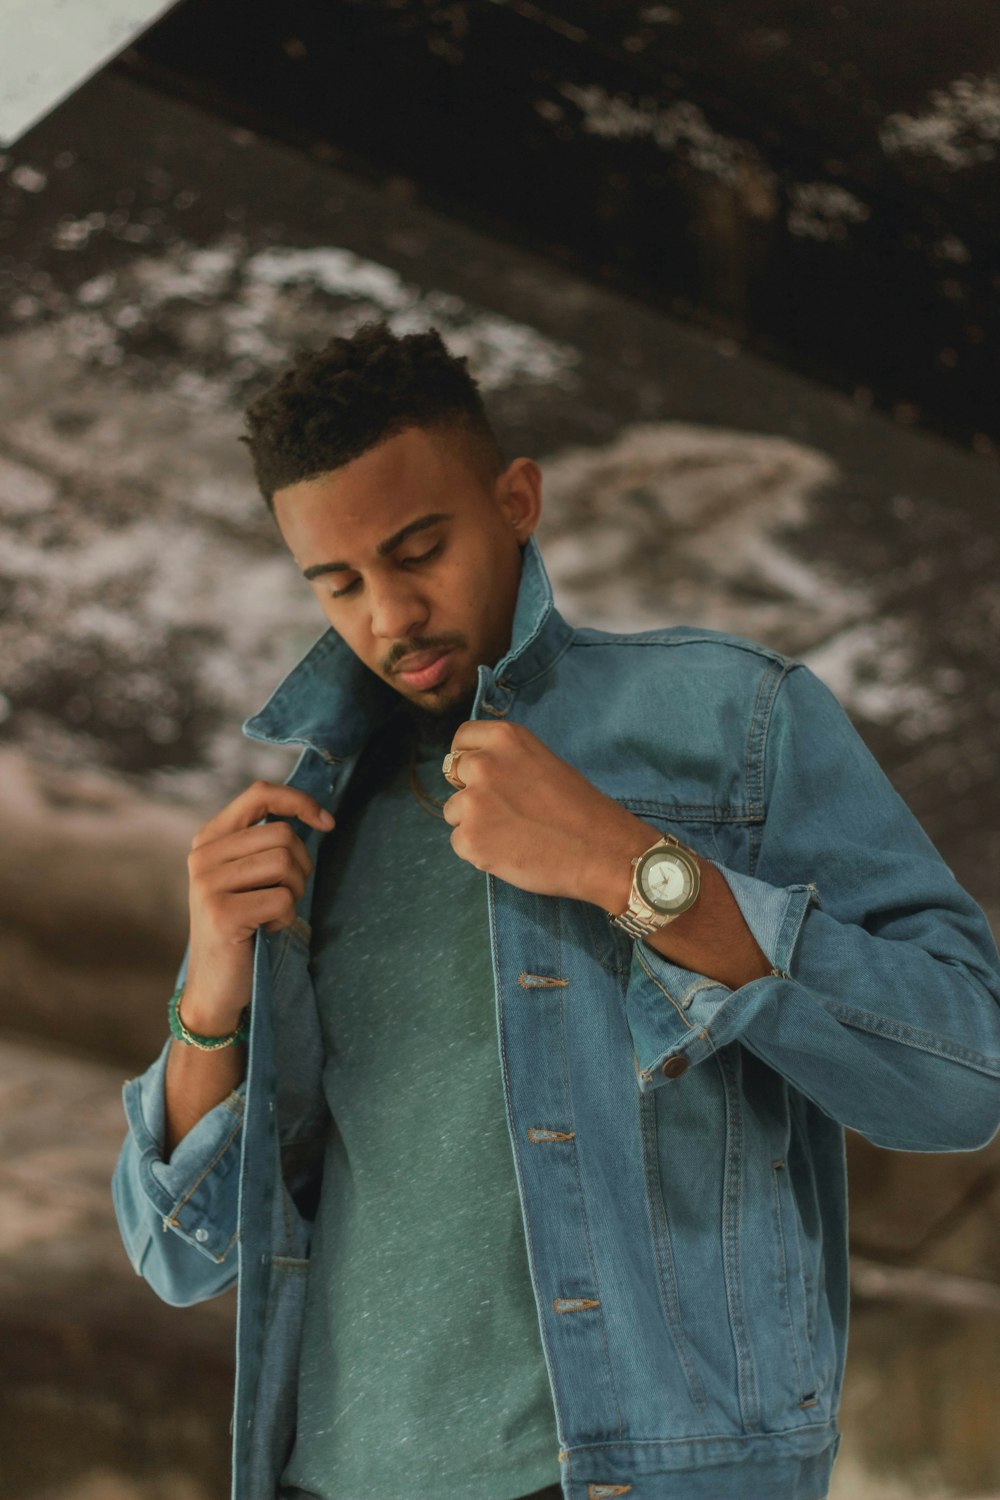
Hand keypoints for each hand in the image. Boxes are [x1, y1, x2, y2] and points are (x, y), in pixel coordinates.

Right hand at [183, 781, 333, 1031]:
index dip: (299, 801)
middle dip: (301, 866)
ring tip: (273, 912)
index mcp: (209, 839)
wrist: (215, 983)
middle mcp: (203, 856)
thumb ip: (265, 843)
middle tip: (285, 894)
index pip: (259, 794)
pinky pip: (282, 899)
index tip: (327, 823)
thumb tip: (319, 816)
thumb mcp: (247, 875)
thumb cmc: (242, 925)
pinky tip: (266, 929)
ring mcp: (207, 884)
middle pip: (282, 834)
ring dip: (294, 892)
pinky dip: (286, 917)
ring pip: (284, 863)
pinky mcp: (222, 913)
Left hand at [441, 721, 652, 907]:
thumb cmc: (579, 808)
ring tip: (513, 834)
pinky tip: (510, 851)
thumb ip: (506, 760)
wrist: (601, 850)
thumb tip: (475, 770)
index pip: (461, 740)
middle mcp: (483, 763)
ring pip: (454, 811)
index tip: (483, 775)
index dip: (470, 758)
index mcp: (504, 738)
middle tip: (505, 810)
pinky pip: (460, 843)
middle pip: (454, 774)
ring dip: (475, 823)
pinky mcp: (469, 839)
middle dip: (472, 791)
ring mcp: (473, 802)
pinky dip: (479, 850)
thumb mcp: (542, 762)